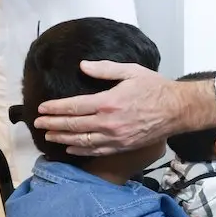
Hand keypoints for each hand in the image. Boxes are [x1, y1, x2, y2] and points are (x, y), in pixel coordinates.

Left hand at [33, 61, 180, 153]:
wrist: (178, 110)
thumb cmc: (155, 88)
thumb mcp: (131, 71)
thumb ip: (105, 69)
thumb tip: (82, 66)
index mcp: (108, 102)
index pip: (74, 107)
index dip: (55, 108)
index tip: (42, 108)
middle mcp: (108, 122)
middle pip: (73, 125)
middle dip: (53, 124)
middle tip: (38, 123)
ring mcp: (115, 137)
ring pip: (82, 141)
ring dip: (62, 138)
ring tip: (49, 135)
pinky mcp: (122, 146)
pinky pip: (96, 151)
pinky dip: (81, 151)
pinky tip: (71, 149)